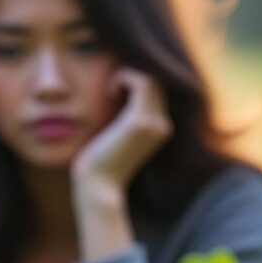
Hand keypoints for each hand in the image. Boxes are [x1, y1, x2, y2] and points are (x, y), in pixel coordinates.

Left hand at [71, 68, 171, 196]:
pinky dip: (123, 78)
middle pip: (157, 81)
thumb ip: (122, 118)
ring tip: (110, 90)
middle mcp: (163, 124)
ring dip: (127, 75)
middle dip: (133, 75)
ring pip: (151, 78)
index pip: (159, 91)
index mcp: (159, 128)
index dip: (138, 80)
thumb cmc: (99, 164)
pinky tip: (109, 92)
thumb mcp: (115, 135)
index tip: (115, 88)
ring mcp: (154, 122)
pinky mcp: (139, 120)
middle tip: (111, 86)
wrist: (98, 187)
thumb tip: (114, 98)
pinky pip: (140, 81)